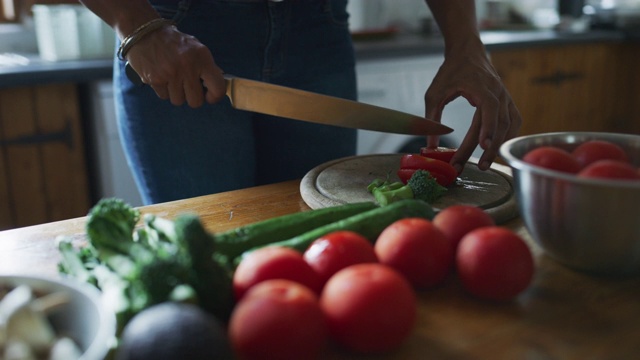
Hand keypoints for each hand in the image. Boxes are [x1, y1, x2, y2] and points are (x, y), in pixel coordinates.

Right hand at [125, 24, 226, 107]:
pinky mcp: (154, 80)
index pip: (217, 88)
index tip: (209, 96)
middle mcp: (187, 67)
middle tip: (188, 87)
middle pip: (196, 101)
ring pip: (178, 101)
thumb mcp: (196, 48)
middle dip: (192, 97)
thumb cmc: (173, 42)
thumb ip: (207, 66)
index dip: (215, 97)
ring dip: (177, 93)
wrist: (144, 32)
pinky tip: (162, 76)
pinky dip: (163, 90)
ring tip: (173, 79)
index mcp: (201, 58)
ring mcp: (170, 74)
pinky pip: (164, 96)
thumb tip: (217, 85)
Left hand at [424, 50, 520, 172]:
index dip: (488, 127)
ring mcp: (506, 97)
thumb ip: (432, 118)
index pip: (489, 109)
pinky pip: (514, 121)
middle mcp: (498, 92)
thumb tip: (430, 146)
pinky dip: (509, 136)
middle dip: (490, 147)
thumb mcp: (435, 93)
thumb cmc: (451, 71)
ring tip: (486, 163)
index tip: (483, 146)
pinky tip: (498, 150)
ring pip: (509, 125)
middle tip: (480, 167)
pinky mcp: (508, 102)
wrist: (468, 52)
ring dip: (500, 145)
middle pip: (500, 123)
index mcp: (481, 86)